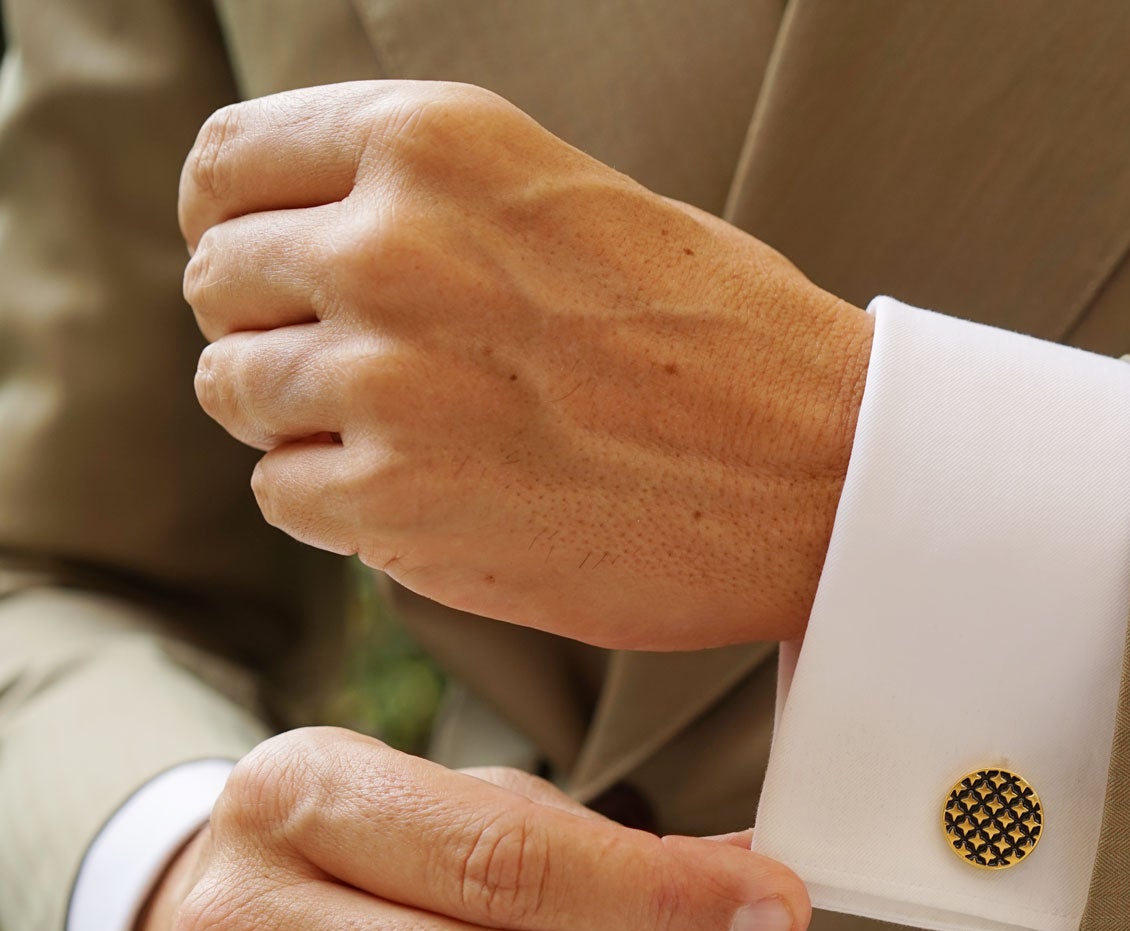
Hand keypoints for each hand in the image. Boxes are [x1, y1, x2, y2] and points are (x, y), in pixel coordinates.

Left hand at [179, 80, 871, 651]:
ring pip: (238, 393)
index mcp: (435, 142)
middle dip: (273, 327)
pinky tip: (438, 493)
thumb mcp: (571, 198)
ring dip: (304, 421)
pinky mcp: (396, 502)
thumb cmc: (727, 339)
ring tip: (417, 436)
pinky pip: (285, 494)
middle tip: (363, 369)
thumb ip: (431, 204)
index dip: (235, 221)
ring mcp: (384, 379)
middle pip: (221, 283)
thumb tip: (312, 242)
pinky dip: (341, 503)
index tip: (263, 263)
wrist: (823, 471)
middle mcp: (389, 246)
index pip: (229, 162)